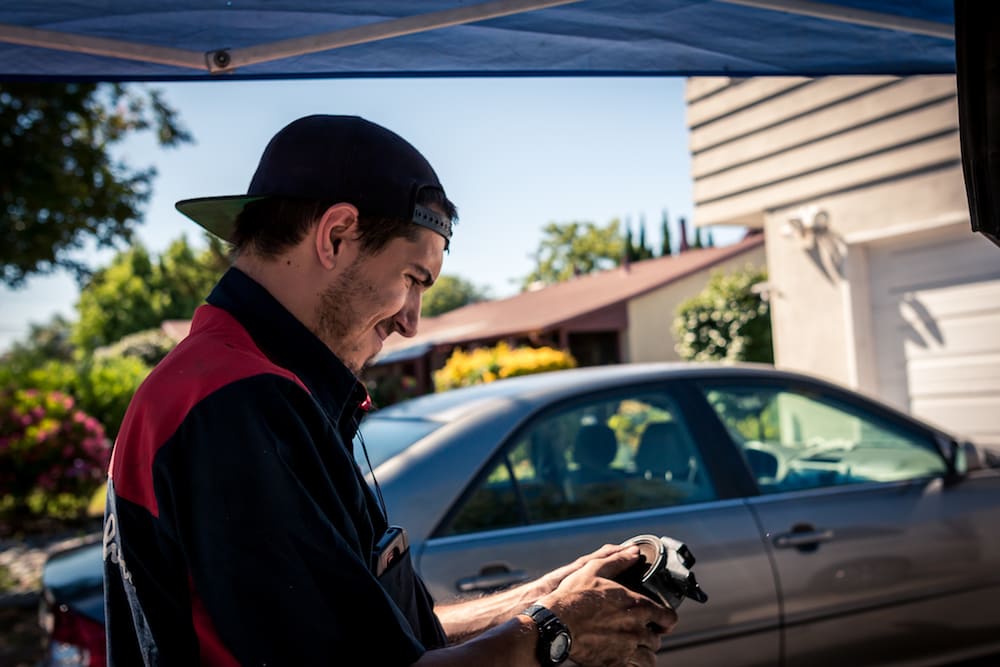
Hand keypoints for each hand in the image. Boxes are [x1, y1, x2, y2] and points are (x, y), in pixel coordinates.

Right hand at [537, 546, 677, 666]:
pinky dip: (631, 664)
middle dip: (651, 635)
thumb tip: (634, 553)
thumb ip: (618, 560)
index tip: (661, 619)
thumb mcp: (594, 569)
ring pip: (648, 658)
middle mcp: (636, 630)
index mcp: (637, 606)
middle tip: (640, 630)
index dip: (667, 618)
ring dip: (644, 652)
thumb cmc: (573, 596)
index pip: (668, 618)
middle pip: (657, 640)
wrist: (555, 624)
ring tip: (634, 647)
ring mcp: (625, 650)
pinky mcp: (613, 664)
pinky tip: (622, 657)